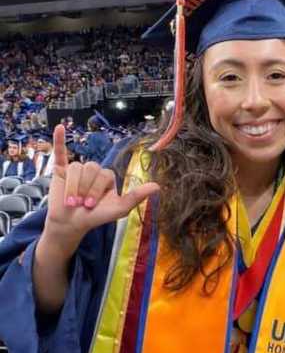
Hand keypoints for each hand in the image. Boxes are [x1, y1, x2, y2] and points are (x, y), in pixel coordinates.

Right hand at [44, 124, 159, 248]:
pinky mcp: (60, 171)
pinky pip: (60, 152)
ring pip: (76, 168)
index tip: (91, 206)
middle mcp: (93, 171)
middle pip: (91, 168)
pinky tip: (59, 127)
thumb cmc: (96, 217)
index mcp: (107, 177)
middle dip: (85, 188)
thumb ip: (136, 197)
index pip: (104, 174)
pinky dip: (59, 140)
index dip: (96, 190)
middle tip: (80, 203)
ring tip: (71, 200)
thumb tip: (157, 186)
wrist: (71, 224)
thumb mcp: (119, 209)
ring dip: (73, 186)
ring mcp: (77, 171)